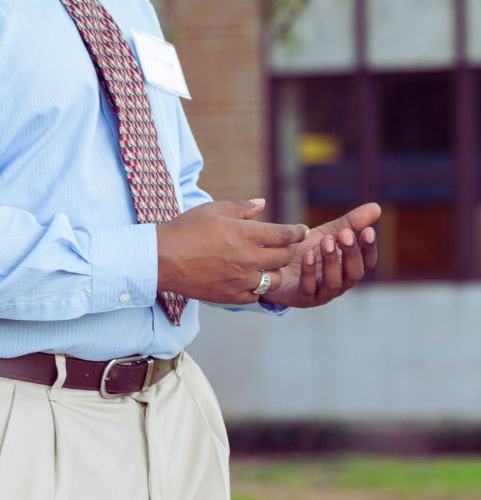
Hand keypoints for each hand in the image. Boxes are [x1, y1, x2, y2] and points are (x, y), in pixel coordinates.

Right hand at [157, 199, 307, 303]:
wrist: (159, 259)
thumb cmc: (185, 230)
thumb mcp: (214, 210)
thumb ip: (242, 208)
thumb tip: (262, 203)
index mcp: (245, 235)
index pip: (285, 235)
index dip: (298, 232)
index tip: (302, 231)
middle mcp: (247, 259)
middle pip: (284, 258)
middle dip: (289, 251)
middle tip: (286, 247)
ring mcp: (239, 280)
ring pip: (273, 280)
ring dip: (274, 271)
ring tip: (268, 264)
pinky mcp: (229, 296)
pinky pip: (256, 296)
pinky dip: (258, 288)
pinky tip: (252, 280)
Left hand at [260, 202, 380, 308]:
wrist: (273, 265)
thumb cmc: (306, 250)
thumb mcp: (328, 233)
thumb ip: (350, 223)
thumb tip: (377, 207)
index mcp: (348, 269)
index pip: (367, 262)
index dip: (369, 248)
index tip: (368, 230)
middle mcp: (339, 283)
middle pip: (354, 274)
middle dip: (351, 254)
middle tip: (345, 234)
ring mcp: (321, 294)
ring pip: (334, 283)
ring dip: (331, 262)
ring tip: (326, 241)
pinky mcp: (300, 298)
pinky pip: (308, 289)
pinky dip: (309, 272)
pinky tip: (308, 254)